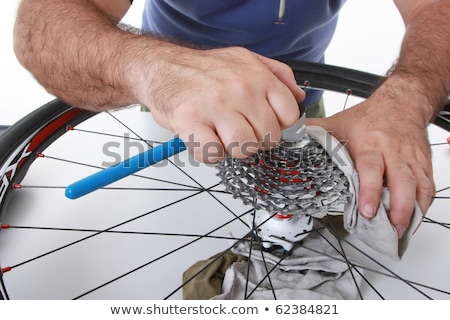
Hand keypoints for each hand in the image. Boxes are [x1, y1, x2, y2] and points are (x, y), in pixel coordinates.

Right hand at [140, 46, 304, 162]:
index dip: (278, 126)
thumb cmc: (202, 69)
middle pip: (268, 137)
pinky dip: (210, 153)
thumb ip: (277, 74)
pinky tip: (205, 139)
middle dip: (255, 140)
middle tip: (239, 130)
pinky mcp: (191, 122)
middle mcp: (239, 90)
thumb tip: (298, 96)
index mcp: (256, 77)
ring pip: (245, 148)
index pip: (289, 116)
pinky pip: (214, 154)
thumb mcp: (245, 59)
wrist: (160, 67)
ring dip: (234, 148)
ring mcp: (215, 106)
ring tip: (222, 135)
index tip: (263, 124)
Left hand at [307, 86, 434, 238]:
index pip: (371, 168)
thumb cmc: (371, 116)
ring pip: (419, 187)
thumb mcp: (339, 122)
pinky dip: (424, 206)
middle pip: (401, 182)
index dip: (370, 190)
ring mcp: (411, 159)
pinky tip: (414, 219)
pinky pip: (428, 187)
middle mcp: (393, 152)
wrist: (403, 102)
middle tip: (390, 228)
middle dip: (398, 208)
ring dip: (412, 211)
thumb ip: (316, 132)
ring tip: (401, 231)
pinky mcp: (423, 165)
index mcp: (370, 143)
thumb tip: (289, 138)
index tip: (366, 210)